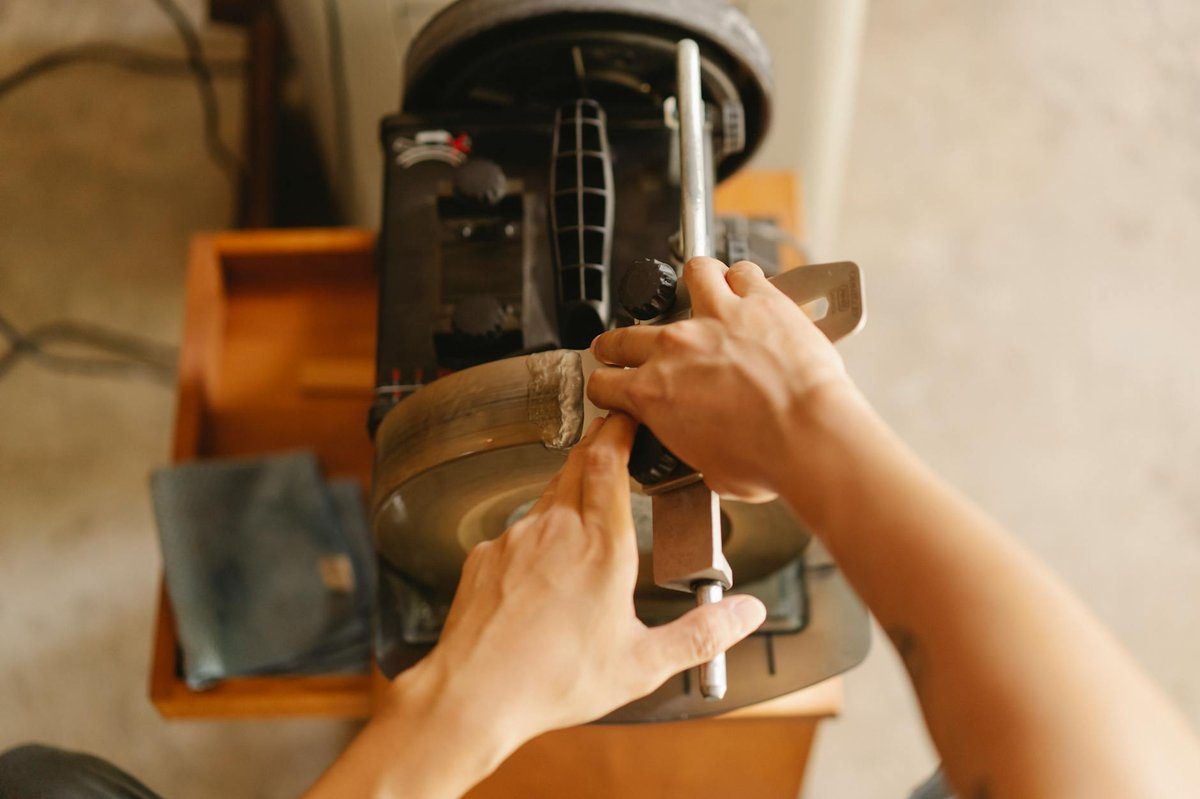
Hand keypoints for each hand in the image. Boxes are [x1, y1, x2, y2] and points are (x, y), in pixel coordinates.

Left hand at [308, 414, 764, 798]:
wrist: (474, 695)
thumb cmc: (553, 681)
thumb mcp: (642, 664)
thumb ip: (701, 633)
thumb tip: (746, 614)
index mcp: (602, 546)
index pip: (609, 460)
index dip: (620, 430)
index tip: (630, 418)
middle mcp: (556, 529)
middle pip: (577, 463)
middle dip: (599, 448)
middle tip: (615, 446)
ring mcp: (516, 538)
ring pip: (547, 496)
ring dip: (569, 494)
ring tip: (585, 520)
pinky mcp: (486, 555)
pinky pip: (517, 531)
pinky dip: (536, 537)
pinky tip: (542, 573)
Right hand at [588, 257, 856, 501]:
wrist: (808, 435)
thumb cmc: (767, 459)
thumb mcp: (713, 473)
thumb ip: (697, 453)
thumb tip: (707, 457)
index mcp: (653, 395)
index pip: (604, 384)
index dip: (606, 387)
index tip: (612, 387)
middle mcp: (675, 348)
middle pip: (628, 334)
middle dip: (619, 342)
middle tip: (622, 345)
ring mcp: (715, 317)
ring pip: (690, 277)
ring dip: (693, 284)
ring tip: (701, 290)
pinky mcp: (758, 301)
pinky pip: (742, 272)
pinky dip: (743, 278)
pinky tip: (749, 287)